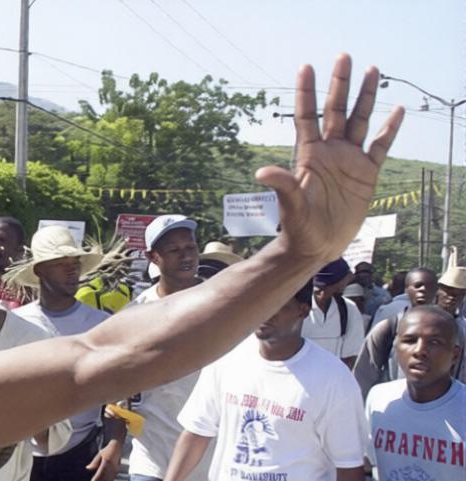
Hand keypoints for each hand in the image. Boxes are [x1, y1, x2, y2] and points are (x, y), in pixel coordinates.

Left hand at [87, 441, 121, 480]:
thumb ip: (94, 462)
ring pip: (109, 479)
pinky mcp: (117, 470)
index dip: (96, 478)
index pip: (101, 471)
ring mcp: (116, 468)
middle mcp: (112, 466)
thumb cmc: (107, 450)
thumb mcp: (100, 454)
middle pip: (105, 477)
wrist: (118, 447)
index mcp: (107, 461)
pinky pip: (112, 478)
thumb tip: (88, 468)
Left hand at [254, 56, 403, 263]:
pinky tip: (398, 110)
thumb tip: (261, 172)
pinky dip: (389, 128)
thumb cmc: (299, 228)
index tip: (305, 67)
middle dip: (339, 84)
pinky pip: (380, 145)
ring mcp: (349, 160)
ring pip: (359, 120)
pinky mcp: (366, 172)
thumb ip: (282, 186)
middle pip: (335, 110)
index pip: (306, 116)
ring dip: (365, 97)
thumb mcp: (291, 206)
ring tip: (372, 70)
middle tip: (343, 56)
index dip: (306, 92)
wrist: (316, 246)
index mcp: (309, 155)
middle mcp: (330, 151)